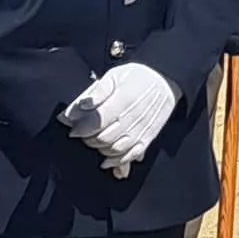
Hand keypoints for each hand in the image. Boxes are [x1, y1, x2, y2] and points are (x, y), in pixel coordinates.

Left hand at [60, 63, 178, 173]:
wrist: (166, 80)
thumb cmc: (138, 77)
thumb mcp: (114, 76)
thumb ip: (93, 94)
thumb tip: (72, 112)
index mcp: (123, 99)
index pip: (97, 122)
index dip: (81, 128)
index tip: (73, 127)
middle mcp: (134, 117)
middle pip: (104, 138)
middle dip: (88, 139)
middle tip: (82, 133)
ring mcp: (142, 129)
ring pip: (115, 149)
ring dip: (100, 149)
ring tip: (94, 141)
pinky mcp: (148, 138)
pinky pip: (131, 155)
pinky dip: (118, 162)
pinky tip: (107, 161)